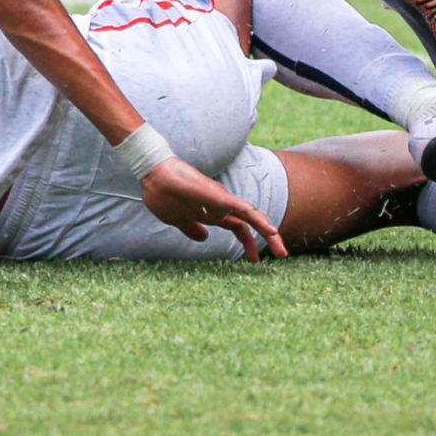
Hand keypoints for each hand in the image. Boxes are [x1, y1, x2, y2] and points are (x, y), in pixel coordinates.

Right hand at [139, 155, 287, 260]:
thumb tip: (204, 238)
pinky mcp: (218, 196)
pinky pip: (243, 208)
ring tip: (280, 246)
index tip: (256, 260)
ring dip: (267, 229)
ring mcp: (220, 200)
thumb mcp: (178, 220)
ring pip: (251, 214)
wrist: (153, 175)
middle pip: (249, 222)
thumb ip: (192, 228)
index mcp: (211, 213)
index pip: (237, 227)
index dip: (248, 243)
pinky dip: (257, 218)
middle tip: (282, 255)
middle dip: (266, 238)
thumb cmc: (163, 194)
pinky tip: (269, 228)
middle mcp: (220, 206)